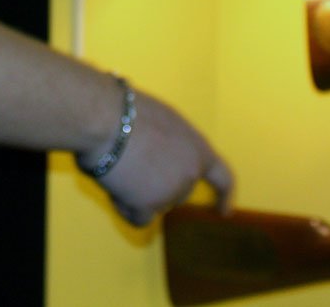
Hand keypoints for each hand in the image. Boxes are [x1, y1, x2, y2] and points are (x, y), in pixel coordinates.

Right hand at [88, 89, 232, 226]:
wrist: (105, 118)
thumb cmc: (125, 111)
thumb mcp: (162, 121)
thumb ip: (170, 145)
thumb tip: (155, 163)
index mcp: (198, 148)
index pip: (222, 177)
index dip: (224, 195)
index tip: (224, 212)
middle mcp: (191, 172)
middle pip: (177, 194)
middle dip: (157, 186)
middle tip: (132, 162)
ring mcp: (172, 191)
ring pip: (154, 204)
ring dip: (137, 193)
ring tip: (119, 164)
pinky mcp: (149, 205)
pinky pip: (139, 219)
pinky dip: (126, 208)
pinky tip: (115, 188)